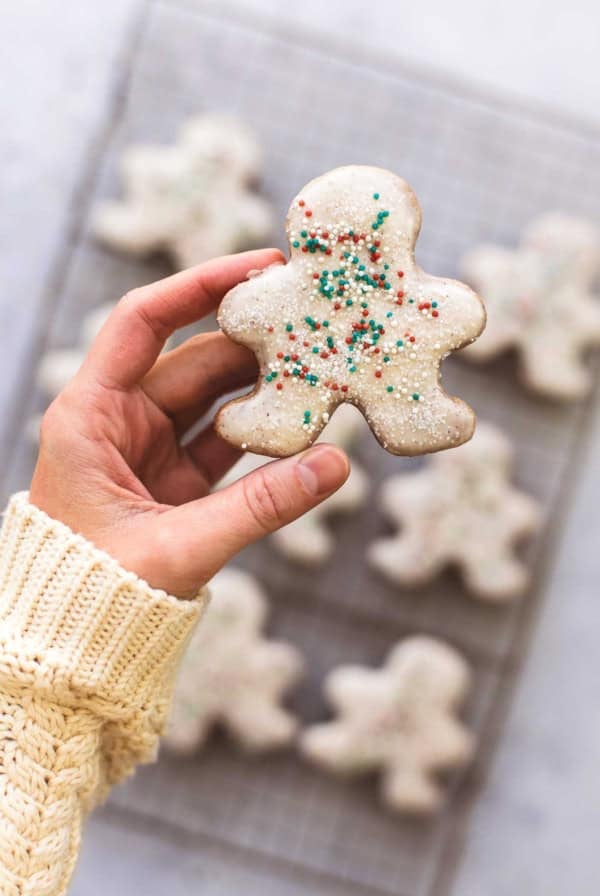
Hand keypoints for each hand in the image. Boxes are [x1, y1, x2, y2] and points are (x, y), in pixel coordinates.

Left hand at [29, 250, 349, 596]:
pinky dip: (263, 432)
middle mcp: (117, 421)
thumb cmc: (95, 596)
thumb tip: (336, 466)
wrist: (76, 647)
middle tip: (314, 321)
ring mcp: (149, 449)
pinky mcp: (174, 479)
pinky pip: (225, 440)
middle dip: (252, 340)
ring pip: (215, 399)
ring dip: (264, 386)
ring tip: (321, 367)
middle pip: (193, 358)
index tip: (261, 267)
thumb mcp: (178, 547)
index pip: (143, 323)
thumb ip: (259, 508)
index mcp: (90, 416)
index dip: (199, 287)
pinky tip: (305, 421)